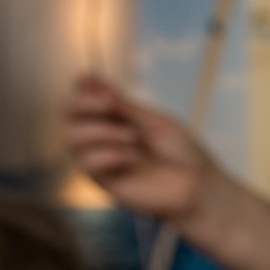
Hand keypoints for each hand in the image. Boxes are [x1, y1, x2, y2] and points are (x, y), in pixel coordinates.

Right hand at [64, 75, 214, 223]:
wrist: (199, 187)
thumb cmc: (183, 154)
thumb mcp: (155, 122)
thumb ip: (125, 107)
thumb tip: (95, 82)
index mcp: (116, 118)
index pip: (84, 97)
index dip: (84, 87)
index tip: (100, 84)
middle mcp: (104, 137)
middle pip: (70, 113)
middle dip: (84, 103)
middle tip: (110, 103)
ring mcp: (102, 159)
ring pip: (73, 138)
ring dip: (101, 131)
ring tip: (132, 136)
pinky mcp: (106, 182)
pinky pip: (87, 164)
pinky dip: (107, 155)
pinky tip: (131, 157)